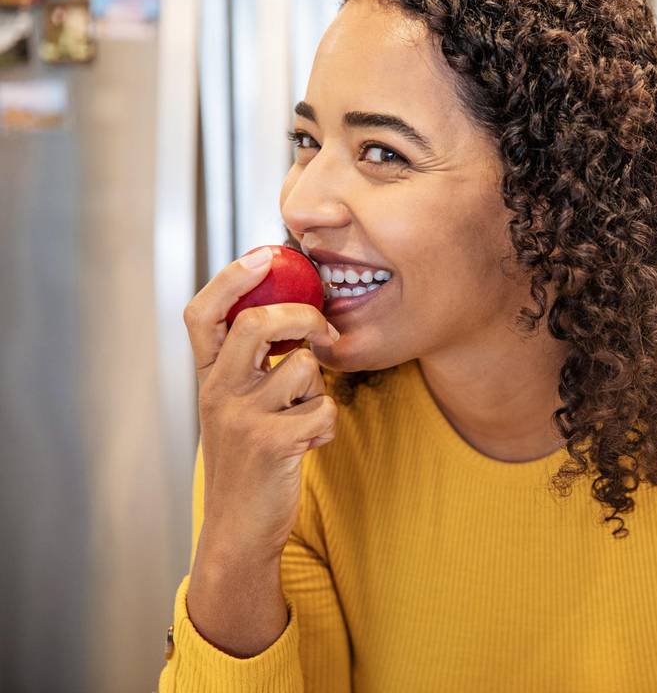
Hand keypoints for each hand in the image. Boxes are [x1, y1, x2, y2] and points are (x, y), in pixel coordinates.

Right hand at [183, 247, 340, 564]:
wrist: (239, 528)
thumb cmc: (248, 458)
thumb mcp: (235, 406)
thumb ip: (251, 364)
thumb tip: (291, 312)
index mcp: (207, 377)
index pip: (203, 314)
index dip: (232, 278)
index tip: (265, 254)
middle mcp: (218, 392)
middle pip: (259, 324)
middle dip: (303, 317)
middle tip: (323, 331)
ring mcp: (242, 418)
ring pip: (305, 367)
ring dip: (318, 388)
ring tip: (302, 414)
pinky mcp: (272, 444)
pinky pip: (324, 409)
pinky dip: (327, 424)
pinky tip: (308, 441)